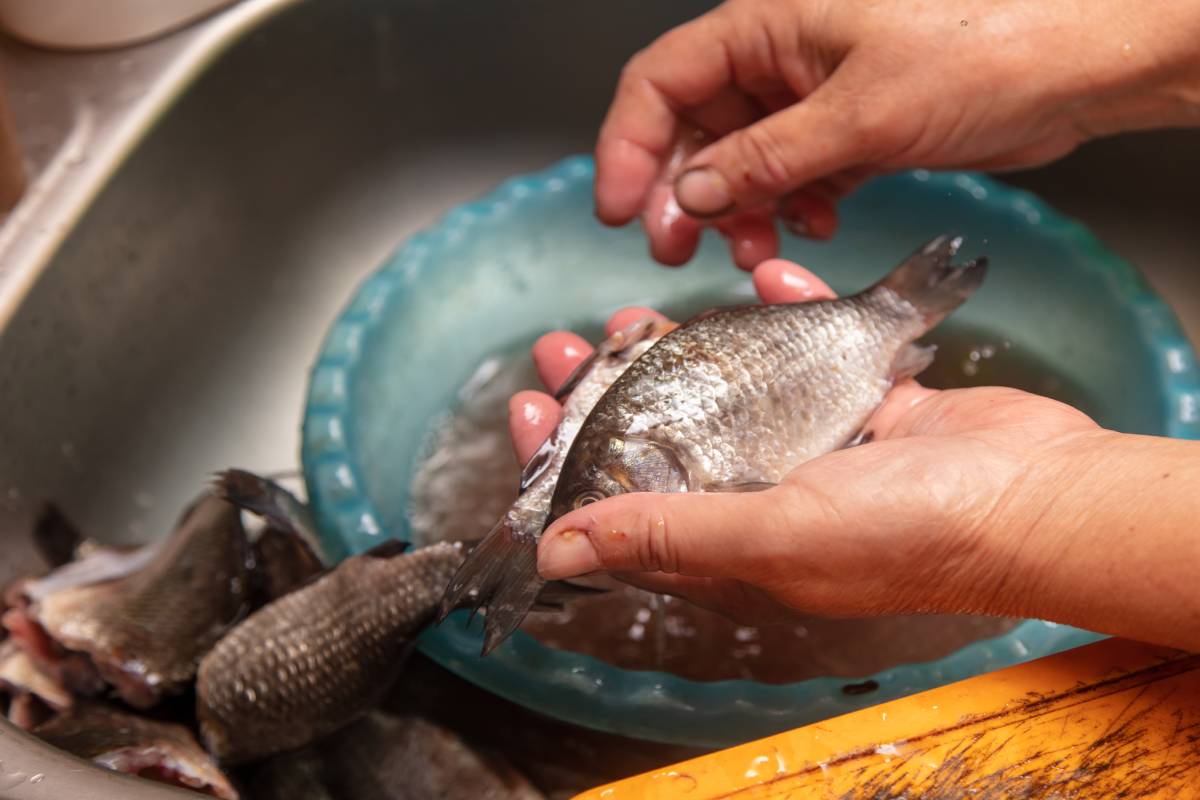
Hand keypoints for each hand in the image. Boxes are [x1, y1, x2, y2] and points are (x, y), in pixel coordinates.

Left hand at [509, 262, 1100, 628]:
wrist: (1039, 497)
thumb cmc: (911, 533)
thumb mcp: (772, 534)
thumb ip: (668, 533)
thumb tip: (560, 549)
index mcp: (732, 545)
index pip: (623, 509)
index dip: (566, 464)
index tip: (528, 408)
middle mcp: (763, 499)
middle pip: (661, 444)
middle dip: (605, 396)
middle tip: (565, 347)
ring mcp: (813, 449)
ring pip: (725, 394)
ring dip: (679, 353)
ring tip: (634, 314)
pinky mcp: (863, 404)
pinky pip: (809, 354)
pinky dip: (786, 319)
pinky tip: (766, 288)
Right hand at [596, 0, 1199, 266]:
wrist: (1077, 67)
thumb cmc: (984, 49)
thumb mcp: (859, 114)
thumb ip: (766, 159)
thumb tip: (689, 193)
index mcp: (768, 26)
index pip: (662, 81)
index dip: (630, 146)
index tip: (619, 209)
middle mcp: (781, 59)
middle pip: (695, 128)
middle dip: (681, 192)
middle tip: (674, 251)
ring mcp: (814, 97)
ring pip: (742, 161)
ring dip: (737, 211)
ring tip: (749, 251)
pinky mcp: (849, 132)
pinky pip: (792, 177)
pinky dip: (790, 209)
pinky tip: (811, 229)